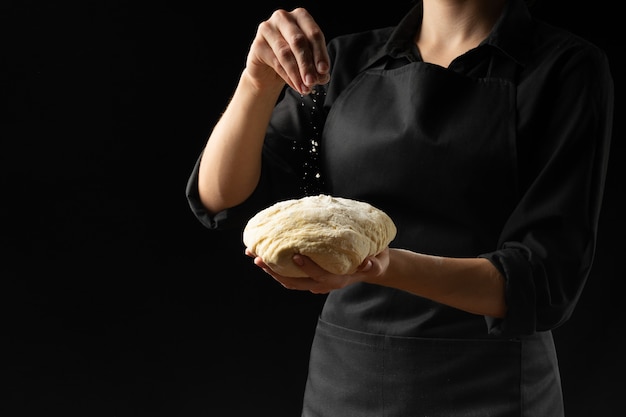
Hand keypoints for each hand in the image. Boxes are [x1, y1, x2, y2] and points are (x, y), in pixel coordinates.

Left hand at [245, 248, 389, 293]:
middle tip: (259, 258)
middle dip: (275, 271)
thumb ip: (373, 264)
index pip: (319, 275)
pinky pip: (290, 276)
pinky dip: (277, 268)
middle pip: (296, 281)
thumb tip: (368, 263)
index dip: (307, 267)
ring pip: (289, 280)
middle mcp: (323, 283)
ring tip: (255, 257)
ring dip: (271, 270)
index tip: (294, 256)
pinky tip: (266, 256)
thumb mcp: (378, 262)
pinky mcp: (310, 276)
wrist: (371, 267)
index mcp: (338, 279)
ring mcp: (315, 282)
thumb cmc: (375, 261)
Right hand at [246, 8, 329, 94]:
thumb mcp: (308, 61)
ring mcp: (267, 29)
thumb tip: (323, 76)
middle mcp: (283, 18)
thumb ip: (317, 66)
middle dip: (307, 64)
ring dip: (297, 73)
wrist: (268, 72)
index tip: (324, 71)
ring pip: (285, 53)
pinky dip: (288, 77)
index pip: (314, 34)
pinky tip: (295, 86)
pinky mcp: (257, 44)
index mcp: (300, 16)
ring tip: (305, 88)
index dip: (320, 53)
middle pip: (298, 41)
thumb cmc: (292, 60)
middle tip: (313, 81)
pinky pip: (275, 62)